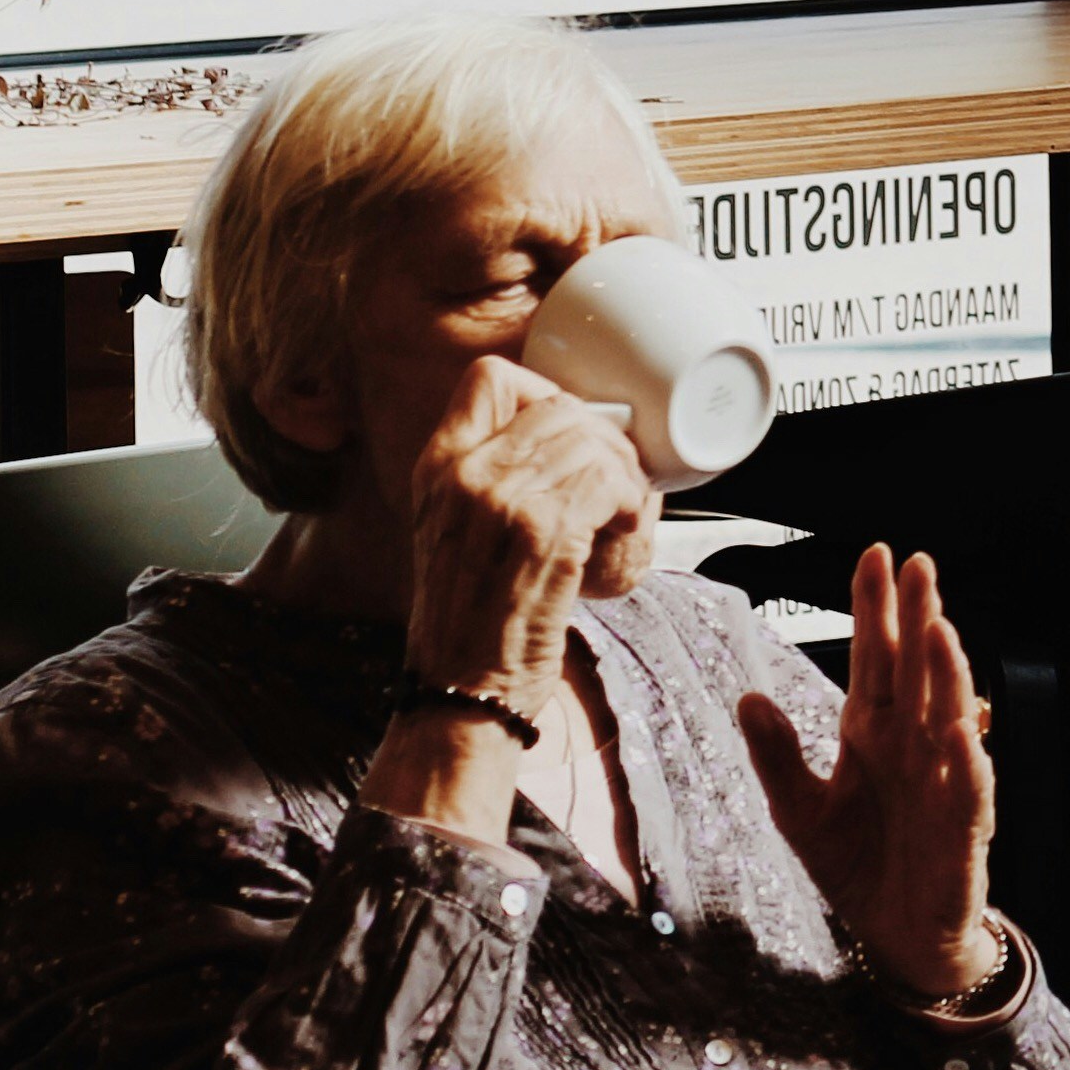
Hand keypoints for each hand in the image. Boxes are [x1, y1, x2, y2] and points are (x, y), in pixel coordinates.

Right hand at [400, 356, 651, 714]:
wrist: (462, 692)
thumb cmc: (475, 620)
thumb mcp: (459, 530)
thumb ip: (495, 478)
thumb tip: (577, 434)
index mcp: (438, 467)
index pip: (489, 377)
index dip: (545, 391)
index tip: (571, 434)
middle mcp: (464, 474)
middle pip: (560, 405)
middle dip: (604, 439)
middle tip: (618, 482)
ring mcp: (500, 500)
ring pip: (592, 442)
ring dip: (625, 476)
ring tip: (626, 512)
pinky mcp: (542, 532)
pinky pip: (609, 481)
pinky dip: (631, 503)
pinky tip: (625, 530)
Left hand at [738, 546, 1002, 1005]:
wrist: (895, 936)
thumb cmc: (856, 864)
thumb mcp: (800, 812)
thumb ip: (777, 756)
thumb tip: (748, 696)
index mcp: (873, 731)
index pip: (875, 657)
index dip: (875, 608)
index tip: (875, 554)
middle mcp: (912, 743)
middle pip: (918, 670)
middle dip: (919, 617)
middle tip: (920, 565)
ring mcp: (942, 780)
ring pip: (949, 714)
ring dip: (947, 673)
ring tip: (938, 630)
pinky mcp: (963, 828)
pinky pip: (969, 789)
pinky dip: (967, 761)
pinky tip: (961, 731)